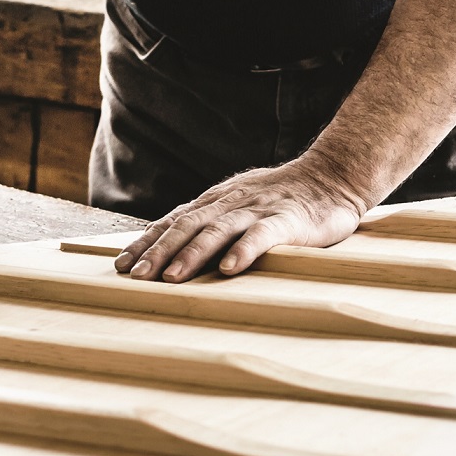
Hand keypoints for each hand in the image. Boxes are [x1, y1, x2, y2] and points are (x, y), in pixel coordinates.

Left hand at [114, 157, 367, 281]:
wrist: (333, 177)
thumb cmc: (284, 199)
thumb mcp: (241, 206)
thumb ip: (213, 223)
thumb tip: (174, 248)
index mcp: (217, 202)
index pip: (173, 221)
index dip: (147, 242)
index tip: (122, 265)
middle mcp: (231, 204)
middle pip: (187, 226)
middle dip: (158, 251)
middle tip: (136, 276)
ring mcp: (258, 211)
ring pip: (217, 231)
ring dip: (191, 254)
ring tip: (171, 277)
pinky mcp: (287, 221)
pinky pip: (262, 235)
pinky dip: (244, 250)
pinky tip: (230, 269)